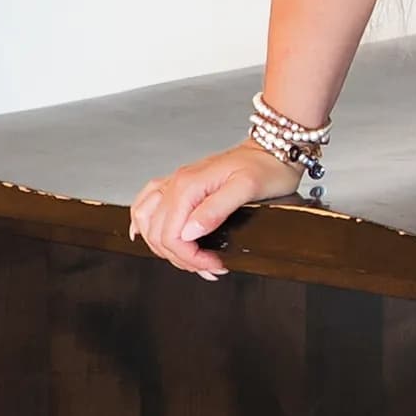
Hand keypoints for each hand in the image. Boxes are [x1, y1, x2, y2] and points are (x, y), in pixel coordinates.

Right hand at [127, 141, 287, 279]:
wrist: (272, 149)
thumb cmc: (265, 167)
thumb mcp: (247, 188)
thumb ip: (216, 210)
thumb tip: (189, 233)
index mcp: (188, 186)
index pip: (171, 235)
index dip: (190, 257)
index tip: (213, 264)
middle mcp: (177, 183)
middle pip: (158, 234)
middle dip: (181, 258)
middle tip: (208, 266)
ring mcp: (176, 183)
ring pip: (147, 221)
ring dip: (163, 247)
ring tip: (189, 259)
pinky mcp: (181, 185)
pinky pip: (148, 203)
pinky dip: (143, 222)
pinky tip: (145, 233)